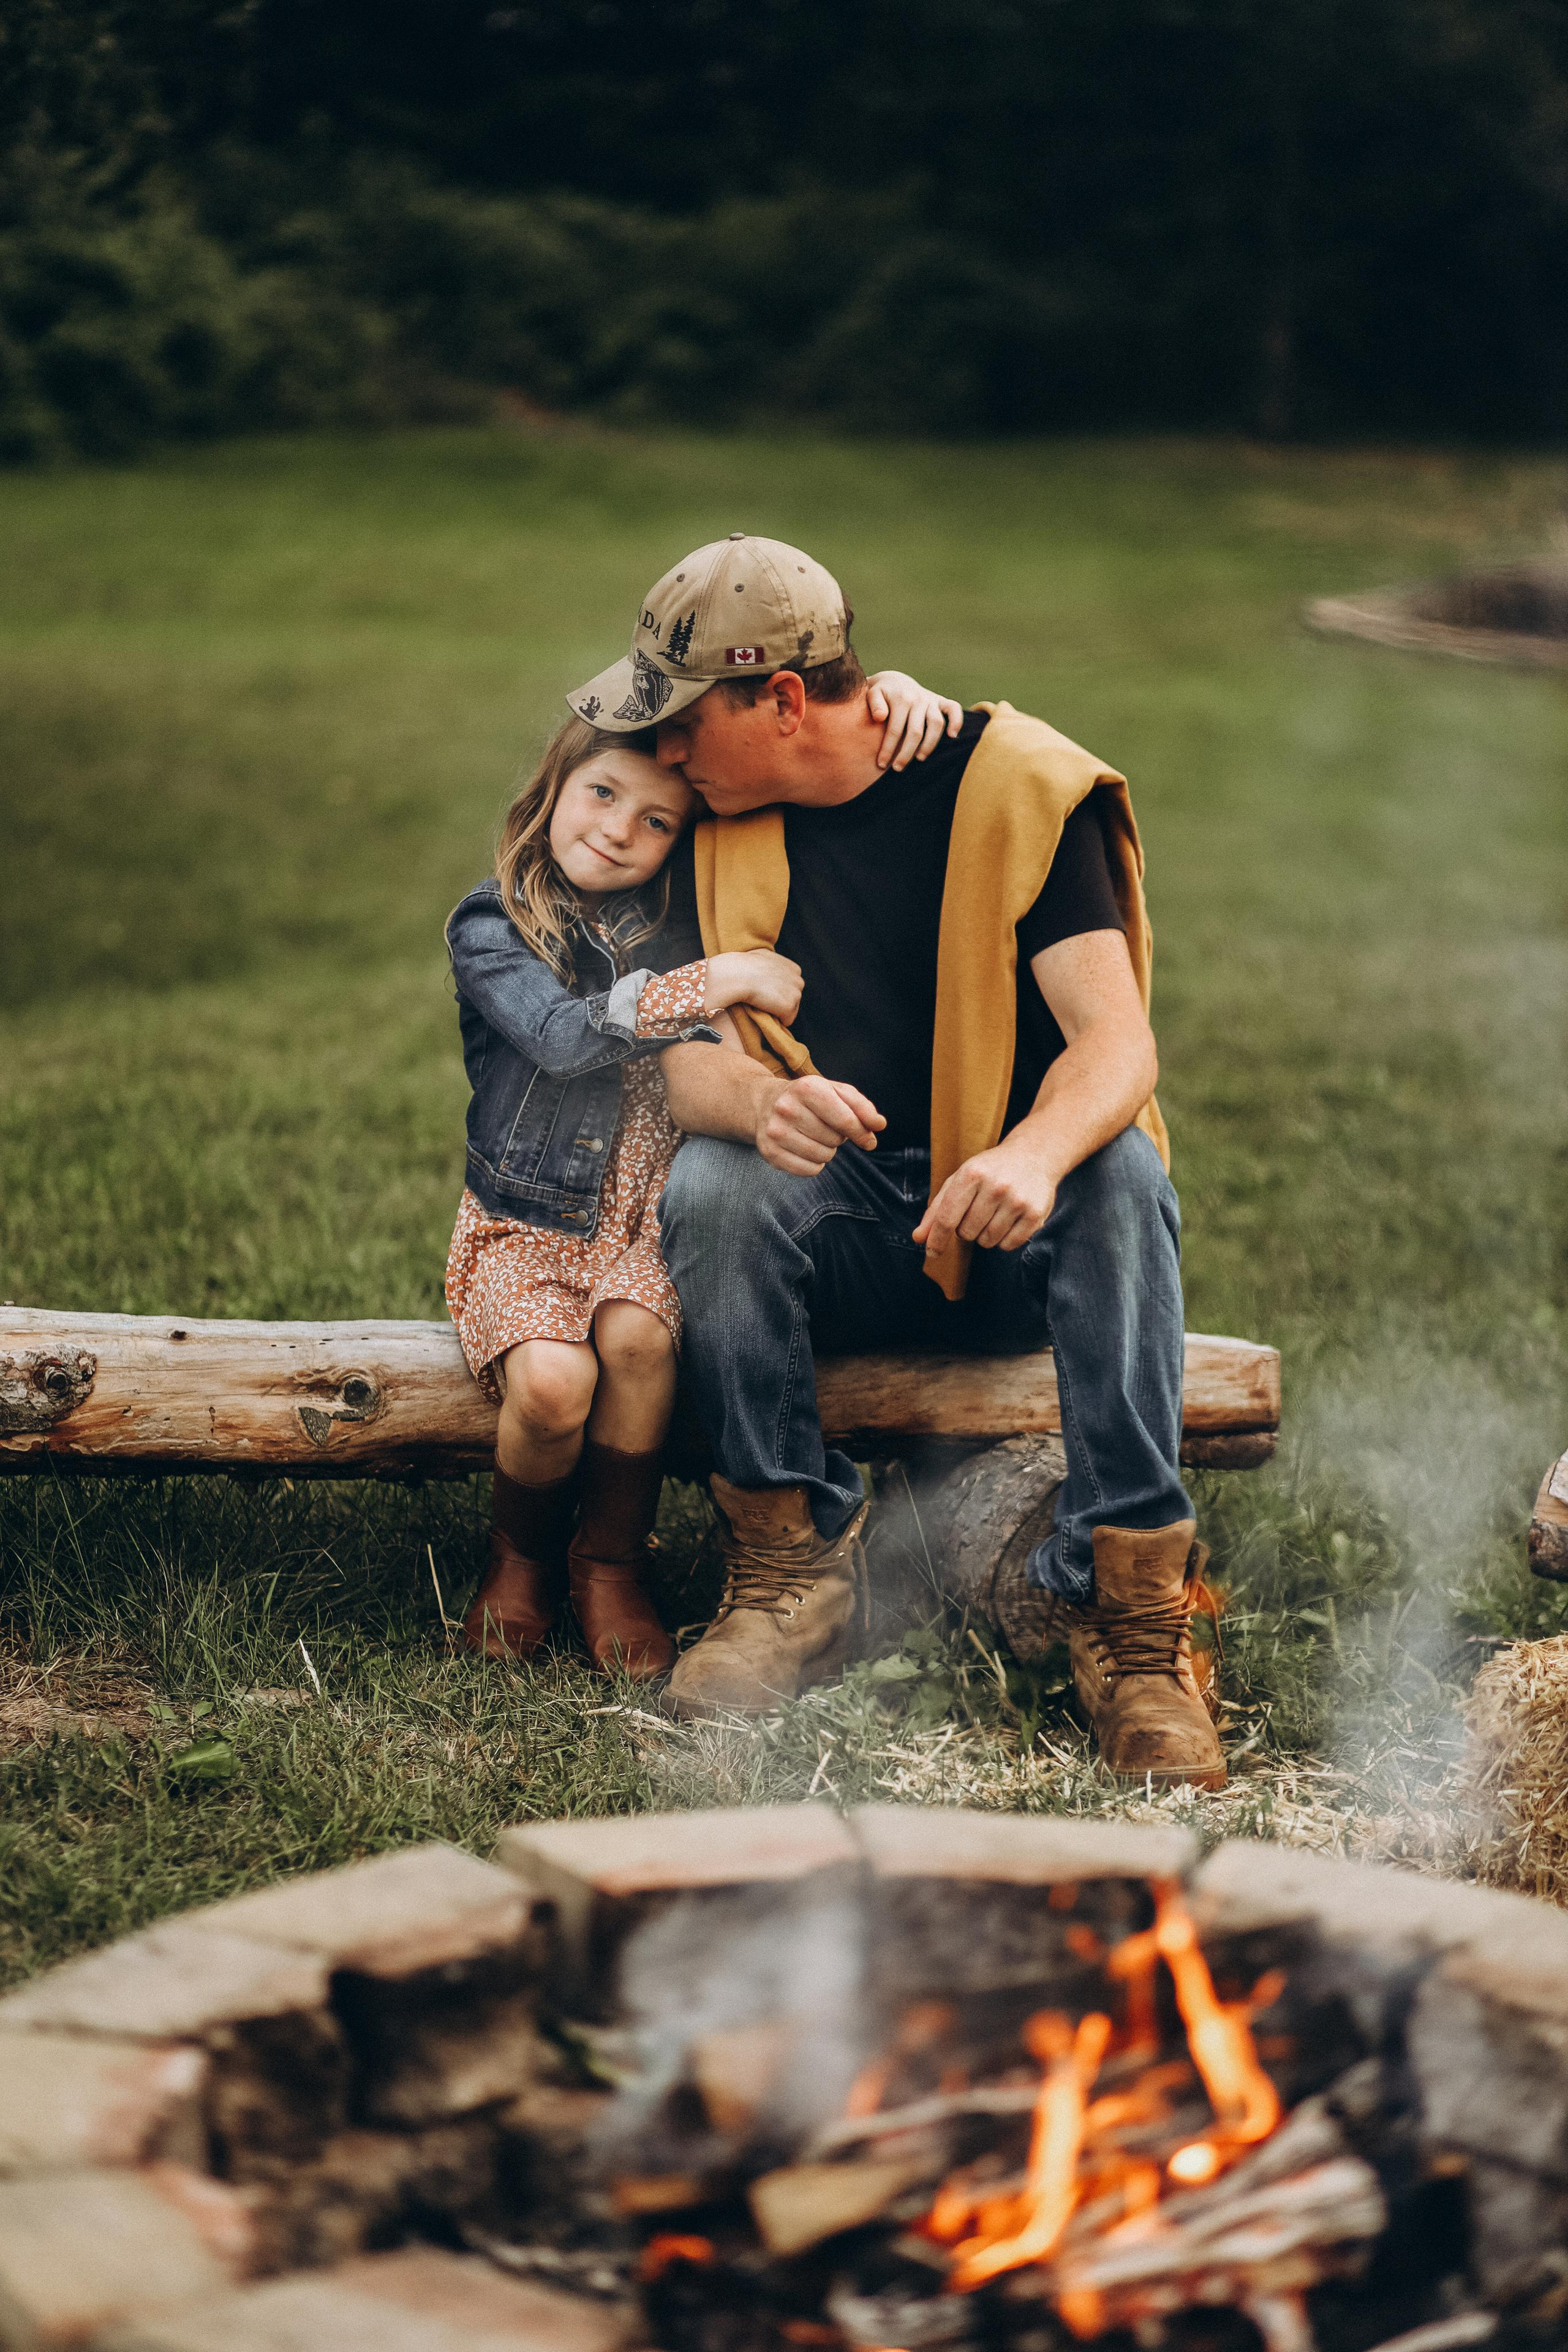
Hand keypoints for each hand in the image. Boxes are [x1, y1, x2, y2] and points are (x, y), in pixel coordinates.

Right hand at [704, 949, 803, 1023]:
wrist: (739, 975)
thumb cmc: (745, 965)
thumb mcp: (763, 956)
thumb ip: (773, 963)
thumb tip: (768, 967)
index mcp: (794, 969)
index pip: (792, 986)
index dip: (778, 991)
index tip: (765, 991)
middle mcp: (799, 980)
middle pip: (793, 999)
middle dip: (780, 1002)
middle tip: (763, 1000)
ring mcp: (796, 994)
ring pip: (791, 1011)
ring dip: (778, 1011)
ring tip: (762, 1005)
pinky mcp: (789, 1007)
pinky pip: (787, 1021)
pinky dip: (777, 1020)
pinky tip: (764, 1012)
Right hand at [755, 1074, 885, 1175]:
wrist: (764, 1103)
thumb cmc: (808, 1098)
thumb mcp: (835, 1091)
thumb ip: (861, 1106)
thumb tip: (879, 1125)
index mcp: (807, 1088)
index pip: (845, 1120)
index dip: (862, 1133)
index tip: (869, 1140)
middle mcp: (787, 1108)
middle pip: (835, 1140)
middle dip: (837, 1137)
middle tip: (825, 1127)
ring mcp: (775, 1131)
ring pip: (822, 1157)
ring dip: (826, 1150)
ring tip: (815, 1137)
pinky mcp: (770, 1152)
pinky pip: (808, 1170)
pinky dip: (813, 1164)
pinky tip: (805, 1149)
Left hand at [866, 672, 964, 769]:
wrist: (895, 681)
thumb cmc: (881, 694)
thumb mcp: (872, 693)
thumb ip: (874, 704)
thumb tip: (880, 717)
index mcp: (901, 699)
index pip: (895, 729)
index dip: (888, 749)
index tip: (881, 764)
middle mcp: (918, 699)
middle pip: (915, 731)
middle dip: (906, 753)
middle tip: (898, 769)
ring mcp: (931, 700)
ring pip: (936, 724)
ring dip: (929, 744)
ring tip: (919, 758)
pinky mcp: (940, 701)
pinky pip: (954, 708)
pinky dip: (956, 721)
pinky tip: (953, 736)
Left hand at [912, 1141, 1057, 1255]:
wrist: (1034, 1155)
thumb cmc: (990, 1170)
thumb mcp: (959, 1180)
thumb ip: (937, 1210)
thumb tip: (919, 1238)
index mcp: (972, 1174)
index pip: (947, 1217)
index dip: (937, 1239)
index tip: (931, 1252)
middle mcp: (996, 1186)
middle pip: (967, 1233)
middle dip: (966, 1229)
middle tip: (977, 1211)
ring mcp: (1017, 1201)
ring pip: (987, 1241)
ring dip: (985, 1235)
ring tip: (993, 1214)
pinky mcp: (1035, 1214)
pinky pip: (1008, 1245)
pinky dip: (1004, 1239)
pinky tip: (1008, 1220)